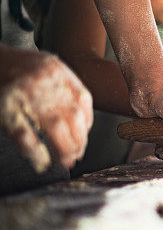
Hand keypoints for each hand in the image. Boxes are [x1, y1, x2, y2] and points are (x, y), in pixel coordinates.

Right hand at [0, 47, 92, 171]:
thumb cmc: (14, 66)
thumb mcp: (42, 66)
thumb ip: (62, 86)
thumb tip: (81, 120)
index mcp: (56, 69)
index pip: (83, 99)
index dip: (87, 122)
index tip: (84, 136)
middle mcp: (43, 80)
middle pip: (73, 116)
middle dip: (79, 140)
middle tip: (76, 154)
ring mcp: (24, 94)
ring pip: (55, 127)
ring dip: (65, 149)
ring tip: (66, 161)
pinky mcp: (5, 108)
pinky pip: (26, 135)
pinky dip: (36, 152)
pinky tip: (42, 162)